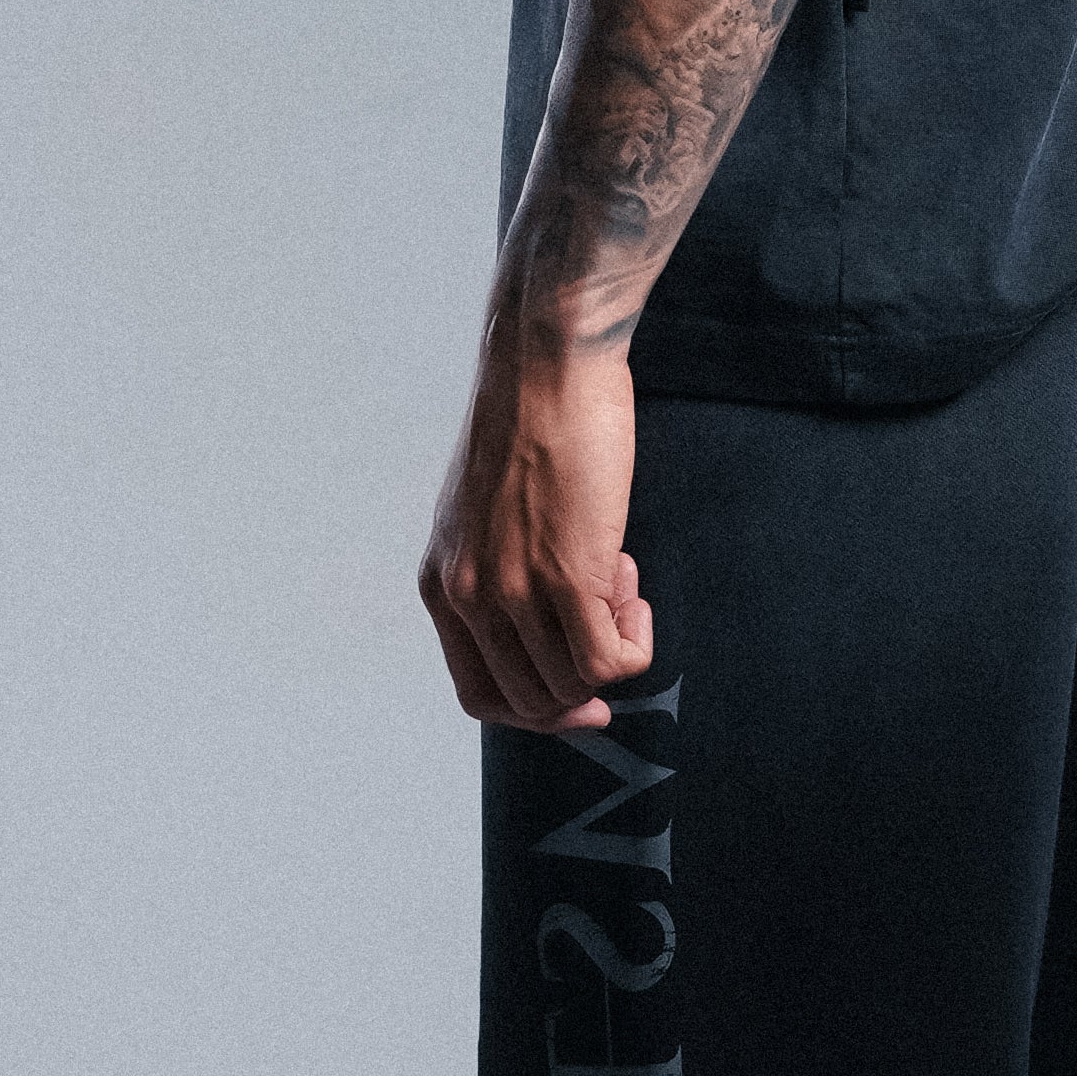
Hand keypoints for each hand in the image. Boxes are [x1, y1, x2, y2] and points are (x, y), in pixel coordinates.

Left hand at [421, 325, 654, 732]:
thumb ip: (501, 571)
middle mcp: (466, 596)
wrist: (548, 364)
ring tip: (619, 580)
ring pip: (573, 684)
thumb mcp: (489, 513)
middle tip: (615, 620)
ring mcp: (514, 590)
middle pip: (531, 701)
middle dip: (584, 684)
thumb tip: (557, 628)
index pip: (479, 694)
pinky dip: (635, 642)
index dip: (536, 711)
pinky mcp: (566, 575)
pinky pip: (607, 661)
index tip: (582, 698)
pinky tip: (632, 586)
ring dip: (613, 646)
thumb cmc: (533, 423)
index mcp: (441, 583)